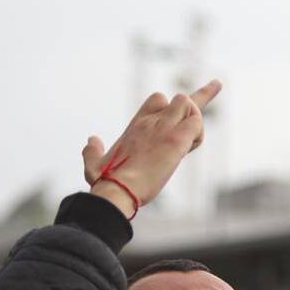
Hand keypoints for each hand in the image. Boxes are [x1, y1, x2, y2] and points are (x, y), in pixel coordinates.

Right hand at [84, 80, 221, 216]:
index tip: (177, 122)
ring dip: (197, 122)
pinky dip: (199, 134)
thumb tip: (91, 140)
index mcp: (137, 124)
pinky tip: (189, 148)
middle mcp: (151, 121)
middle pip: (181, 99)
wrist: (117, 190)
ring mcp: (164, 128)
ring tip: (189, 144)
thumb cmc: (106, 181)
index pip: (159, 99)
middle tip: (195, 128)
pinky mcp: (175, 141)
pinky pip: (197, 123)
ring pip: (190, 105)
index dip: (171, 107)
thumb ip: (91, 150)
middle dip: (194, 110)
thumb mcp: (94, 164)